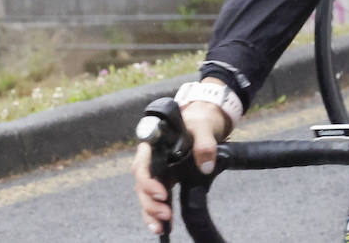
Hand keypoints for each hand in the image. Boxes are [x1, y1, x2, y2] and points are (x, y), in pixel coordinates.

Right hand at [131, 100, 228, 235]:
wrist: (204, 123)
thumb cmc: (199, 121)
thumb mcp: (204, 127)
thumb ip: (205, 143)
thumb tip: (206, 166)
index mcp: (154, 145)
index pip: (142, 165)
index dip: (148, 182)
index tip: (163, 193)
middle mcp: (150, 160)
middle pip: (142, 185)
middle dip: (150, 203)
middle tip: (166, 215)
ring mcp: (157, 171)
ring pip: (146, 195)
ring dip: (151, 213)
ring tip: (161, 228)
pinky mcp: (165, 180)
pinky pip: (157, 199)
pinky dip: (157, 214)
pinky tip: (163, 228)